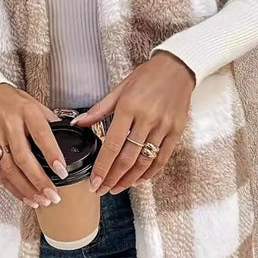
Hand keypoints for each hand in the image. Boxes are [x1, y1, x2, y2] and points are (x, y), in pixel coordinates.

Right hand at [0, 84, 68, 208]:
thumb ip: (49, 121)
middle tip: (52, 195)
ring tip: (41, 201)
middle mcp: (10, 126)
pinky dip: (13, 188)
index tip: (61, 170)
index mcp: (26, 112)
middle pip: (24, 157)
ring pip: (10, 169)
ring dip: (26, 189)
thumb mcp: (35, 103)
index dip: (52, 154)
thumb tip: (66, 139)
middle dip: (39, 180)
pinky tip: (25, 197)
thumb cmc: (11, 99)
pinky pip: (0, 173)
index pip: (41, 135)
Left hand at [71, 51, 195, 195]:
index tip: (94, 182)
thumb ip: (99, 110)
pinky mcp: (176, 131)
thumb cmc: (147, 76)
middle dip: (113, 178)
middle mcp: (147, 119)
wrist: (177, 68)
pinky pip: (162, 158)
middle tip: (102, 190)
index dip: (102, 167)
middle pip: (128, 157)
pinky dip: (151, 172)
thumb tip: (79, 123)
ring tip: (117, 188)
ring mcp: (163, 126)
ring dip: (130, 179)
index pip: (112, 144)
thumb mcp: (120, 88)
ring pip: (145, 161)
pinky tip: (139, 179)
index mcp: (129, 107)